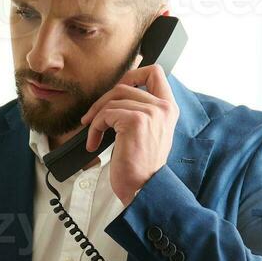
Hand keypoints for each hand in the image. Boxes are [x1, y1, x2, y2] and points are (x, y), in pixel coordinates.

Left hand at [80, 63, 178, 205]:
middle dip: (103, 100)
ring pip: (113, 100)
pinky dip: (95, 129)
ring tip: (93, 135)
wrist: (144, 188)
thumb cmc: (142, 166)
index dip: (132, 74)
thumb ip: (141, 110)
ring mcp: (151, 112)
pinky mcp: (135, 121)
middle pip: (125, 84)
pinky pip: (106, 114)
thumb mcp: (148, 132)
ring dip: (96, 118)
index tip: (117, 89)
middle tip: (92, 117)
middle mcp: (163, 107)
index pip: (155, 72)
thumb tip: (118, 92)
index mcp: (169, 108)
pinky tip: (94, 144)